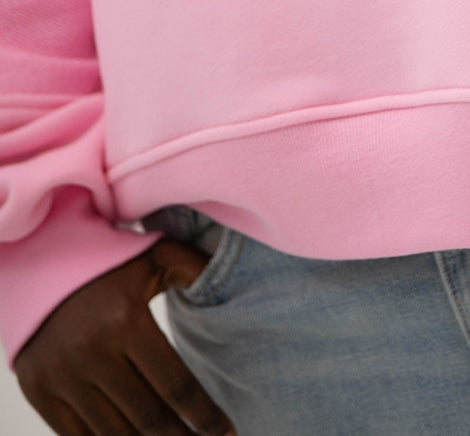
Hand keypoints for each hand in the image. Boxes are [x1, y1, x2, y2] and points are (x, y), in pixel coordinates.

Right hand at [13, 239, 238, 434]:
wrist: (41, 263)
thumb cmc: (109, 261)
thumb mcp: (154, 255)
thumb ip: (193, 269)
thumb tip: (226, 288)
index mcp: (126, 319)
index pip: (175, 384)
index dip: (204, 416)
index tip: (227, 433)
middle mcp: (91, 352)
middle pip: (148, 418)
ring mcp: (61, 376)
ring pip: (114, 434)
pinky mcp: (38, 391)